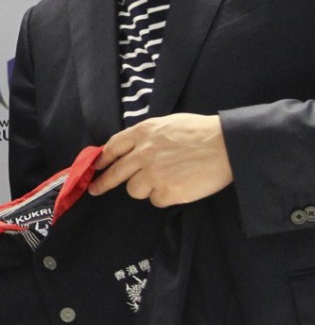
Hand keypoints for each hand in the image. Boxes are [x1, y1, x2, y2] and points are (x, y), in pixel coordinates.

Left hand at [89, 113, 232, 206]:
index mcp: (142, 133)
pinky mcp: (168, 192)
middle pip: (116, 173)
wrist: (227, 145)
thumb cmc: (200, 132)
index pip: (113, 147)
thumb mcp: (167, 123)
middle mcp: (143, 153)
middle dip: (103, 183)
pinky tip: (178, 186)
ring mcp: (154, 174)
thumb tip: (130, 149)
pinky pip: (156, 200)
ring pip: (134, 190)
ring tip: (166, 179)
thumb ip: (146, 136)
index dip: (102, 159)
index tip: (96, 167)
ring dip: (145, 188)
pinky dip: (164, 196)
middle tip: (96, 189)